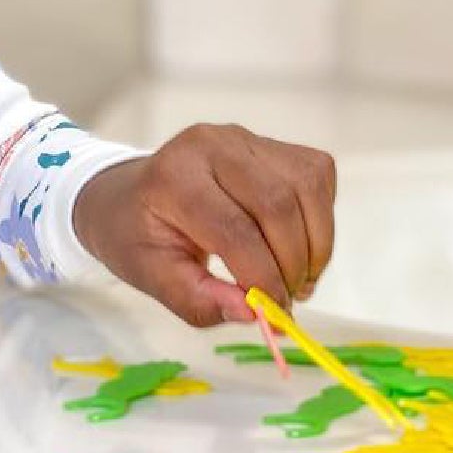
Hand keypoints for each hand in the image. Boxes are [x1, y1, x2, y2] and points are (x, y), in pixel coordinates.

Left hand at [75, 124, 336, 327]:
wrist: (132, 194)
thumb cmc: (138, 236)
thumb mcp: (151, 276)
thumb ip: (197, 299)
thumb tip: (254, 313)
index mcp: (174, 177)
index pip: (234, 229)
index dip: (263, 277)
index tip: (274, 314)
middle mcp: (213, 145)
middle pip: (278, 204)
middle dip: (293, 263)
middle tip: (287, 300)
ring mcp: (247, 138)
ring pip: (307, 187)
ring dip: (315, 244)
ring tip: (298, 278)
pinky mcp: (273, 143)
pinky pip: (317, 177)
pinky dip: (320, 219)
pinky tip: (298, 243)